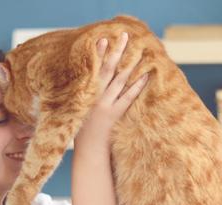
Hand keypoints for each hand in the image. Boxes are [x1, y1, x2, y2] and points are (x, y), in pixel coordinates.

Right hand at [74, 32, 148, 150]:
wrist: (87, 150)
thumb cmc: (81, 130)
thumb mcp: (76, 109)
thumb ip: (82, 95)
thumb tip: (91, 78)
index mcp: (82, 93)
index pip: (91, 69)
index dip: (97, 54)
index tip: (102, 39)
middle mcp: (94, 96)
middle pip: (107, 69)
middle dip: (116, 52)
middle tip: (124, 36)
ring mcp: (105, 105)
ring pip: (119, 80)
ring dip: (129, 65)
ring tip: (137, 50)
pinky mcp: (114, 114)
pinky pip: (128, 97)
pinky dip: (136, 86)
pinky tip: (144, 75)